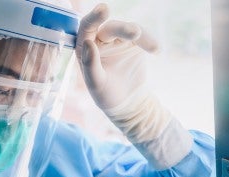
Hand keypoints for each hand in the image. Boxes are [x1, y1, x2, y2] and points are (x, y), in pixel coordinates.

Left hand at [75, 4, 192, 169]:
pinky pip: (141, 35)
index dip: (93, 18)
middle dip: (121, 28)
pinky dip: (148, 40)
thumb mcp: (96, 84)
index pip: (86, 28)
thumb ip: (90, 64)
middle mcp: (99, 40)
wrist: (128, 103)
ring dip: (135, 33)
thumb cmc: (106, 95)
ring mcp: (116, 40)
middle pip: (109, 28)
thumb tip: (88, 42)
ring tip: (146, 42)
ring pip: (125, 28)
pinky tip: (155, 50)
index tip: (104, 9)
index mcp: (84, 48)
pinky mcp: (133, 43)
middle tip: (135, 32)